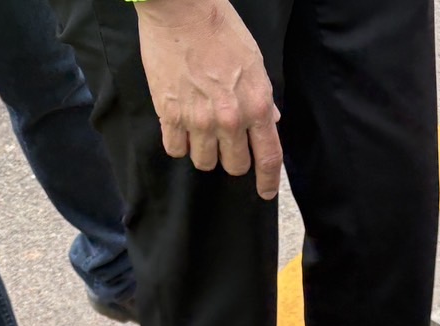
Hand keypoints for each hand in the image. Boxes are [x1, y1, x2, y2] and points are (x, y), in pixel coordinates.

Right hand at [135, 0, 282, 199]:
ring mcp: (198, 120)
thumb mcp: (254, 62)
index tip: (265, 193)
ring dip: (204, 151)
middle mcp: (229, 119)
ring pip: (204, 162)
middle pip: (234, 166)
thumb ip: (262, 98)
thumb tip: (270, 121)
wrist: (180, 8)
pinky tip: (179, 125)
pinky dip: (178, 142)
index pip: (268, 158)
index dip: (267, 182)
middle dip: (232, 159)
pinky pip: (175, 149)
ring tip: (199, 128)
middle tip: (224, 141)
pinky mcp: (170, 115)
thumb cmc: (220, 30)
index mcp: (256, 106)